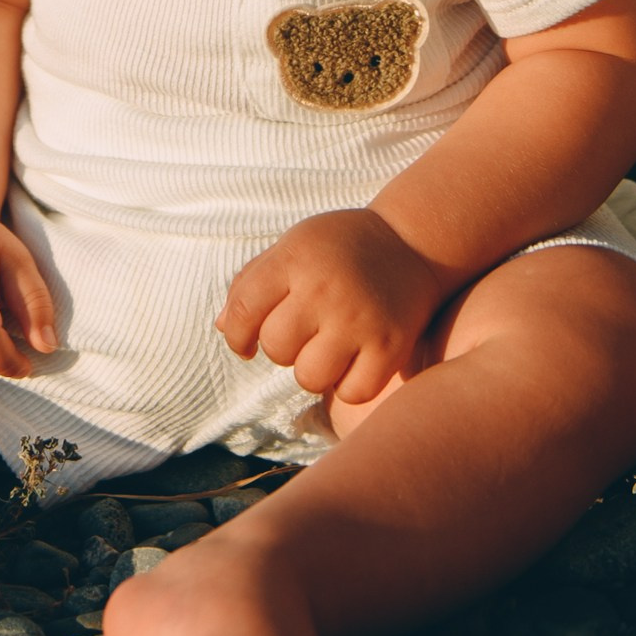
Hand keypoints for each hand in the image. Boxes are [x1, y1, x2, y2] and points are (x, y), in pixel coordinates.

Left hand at [217, 210, 446, 405]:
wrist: (412, 242)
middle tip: (306, 331)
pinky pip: (352, 392)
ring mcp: (359, 319)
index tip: (246, 342)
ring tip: (328, 347)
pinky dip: (349, 385)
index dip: (237, 334)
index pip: (242, 309)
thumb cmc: (340, 248)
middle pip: (276, 348)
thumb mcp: (293, 246)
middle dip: (284, 347)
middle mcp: (325, 288)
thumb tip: (223, 328)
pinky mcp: (390, 345)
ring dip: (314, 370)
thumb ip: (252, 282)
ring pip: (309, 377)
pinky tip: (355, 362)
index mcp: (295, 258)